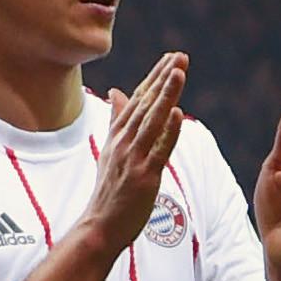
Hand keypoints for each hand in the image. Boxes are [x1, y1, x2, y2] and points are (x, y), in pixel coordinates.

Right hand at [85, 53, 187, 251]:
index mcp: (118, 134)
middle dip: (163, 77)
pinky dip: (168, 130)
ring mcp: (133, 158)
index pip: (138, 99)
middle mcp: (124, 141)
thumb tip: (117, 91)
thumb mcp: (110, 148)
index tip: (170, 57)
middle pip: (146, 103)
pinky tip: (178, 113)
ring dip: (166, 94)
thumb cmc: (109, 189)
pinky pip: (159, 149)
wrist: (100, 225)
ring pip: (153, 120)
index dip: (155, 77)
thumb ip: (116, 119)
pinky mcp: (143, 176)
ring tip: (179, 72)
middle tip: (180, 55)